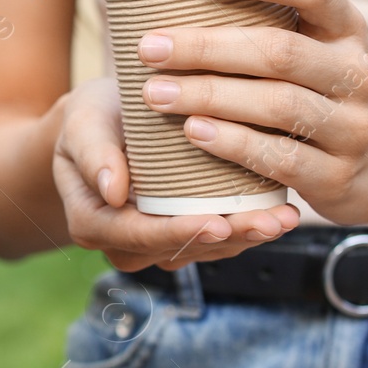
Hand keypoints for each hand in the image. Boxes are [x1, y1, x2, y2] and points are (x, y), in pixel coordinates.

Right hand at [51, 77, 300, 271]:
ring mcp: (156, 243)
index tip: (218, 222)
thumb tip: (113, 191)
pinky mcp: (183, 232)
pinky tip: (280, 212)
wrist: (104, 119)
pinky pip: (216, 239)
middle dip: (228, 238)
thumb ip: (93, 153)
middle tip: (270, 223)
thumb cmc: (92, 116)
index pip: (138, 235)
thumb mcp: (83, 122)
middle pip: (179, 250)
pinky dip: (247, 227)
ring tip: (284, 218)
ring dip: (246, 237)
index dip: (179, 233)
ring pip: (204, 251)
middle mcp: (124, 243)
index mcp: (93, 223)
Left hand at [138, 0, 367, 225]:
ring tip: (156, 93)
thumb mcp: (322, 51)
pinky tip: (193, 132)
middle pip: (279, 52)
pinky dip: (233, 143)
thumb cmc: (330, 96)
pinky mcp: (337, 176)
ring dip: (210, 95)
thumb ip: (274, 26)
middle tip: (150, 47)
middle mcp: (354, 73)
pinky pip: (281, 156)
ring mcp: (351, 127)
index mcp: (346, 30)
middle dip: (207, 47)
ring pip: (278, 104)